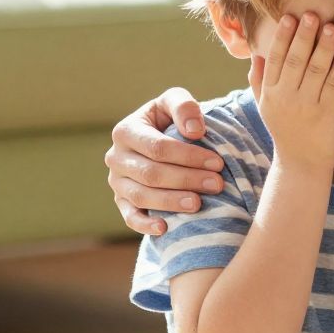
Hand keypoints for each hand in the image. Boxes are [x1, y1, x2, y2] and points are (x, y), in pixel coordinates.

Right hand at [106, 88, 225, 235]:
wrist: (159, 142)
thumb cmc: (170, 120)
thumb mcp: (174, 103)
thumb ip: (184, 107)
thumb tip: (194, 131)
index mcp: (126, 131)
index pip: (158, 147)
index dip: (188, 156)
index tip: (217, 163)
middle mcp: (116, 158)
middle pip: (151, 173)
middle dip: (186, 179)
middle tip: (217, 184)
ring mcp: (117, 182)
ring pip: (141, 196)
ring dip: (171, 202)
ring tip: (198, 204)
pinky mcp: (122, 202)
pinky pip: (130, 217)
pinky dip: (145, 225)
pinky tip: (165, 228)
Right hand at [250, 12, 333, 173]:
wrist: (302, 164)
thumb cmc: (285, 131)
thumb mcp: (265, 107)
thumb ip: (258, 81)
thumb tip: (255, 55)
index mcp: (271, 92)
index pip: (275, 58)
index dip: (282, 37)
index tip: (288, 17)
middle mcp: (287, 97)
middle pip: (295, 60)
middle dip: (304, 36)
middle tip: (312, 14)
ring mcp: (307, 105)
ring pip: (316, 69)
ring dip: (325, 46)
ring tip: (332, 26)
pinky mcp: (327, 113)